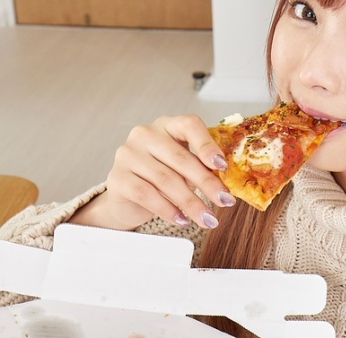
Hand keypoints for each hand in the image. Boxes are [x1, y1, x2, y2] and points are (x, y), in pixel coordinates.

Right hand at [70, 115, 234, 229]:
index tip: (222, 166)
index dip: (207, 145)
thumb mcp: (185, 166)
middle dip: (207, 183)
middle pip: (181, 158)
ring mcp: (128, 154)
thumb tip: (228, 183)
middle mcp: (145, 134)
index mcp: (167, 125)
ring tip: (207, 219)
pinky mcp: (116, 178)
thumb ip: (202, 166)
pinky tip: (182, 220)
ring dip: (191, 202)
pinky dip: (168, 210)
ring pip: (166, 180)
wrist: (128, 197)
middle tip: (224, 201)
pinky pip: (146, 195)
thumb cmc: (164, 176)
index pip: (189, 124)